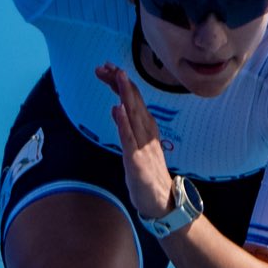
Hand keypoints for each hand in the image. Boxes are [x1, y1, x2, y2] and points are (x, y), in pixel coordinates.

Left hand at [96, 64, 175, 220]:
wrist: (161, 202)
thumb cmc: (147, 174)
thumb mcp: (135, 147)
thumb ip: (127, 127)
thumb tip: (115, 108)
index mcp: (146, 128)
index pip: (133, 100)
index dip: (120, 83)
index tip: (106, 68)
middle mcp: (147, 133)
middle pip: (134, 102)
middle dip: (120, 82)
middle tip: (106, 64)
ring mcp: (144, 146)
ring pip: (134, 115)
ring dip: (125, 95)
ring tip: (117, 76)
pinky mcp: (138, 161)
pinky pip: (129, 140)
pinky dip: (123, 123)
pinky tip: (117, 109)